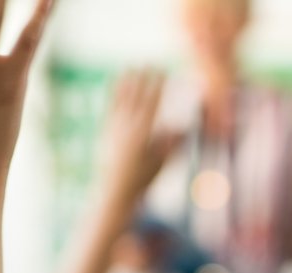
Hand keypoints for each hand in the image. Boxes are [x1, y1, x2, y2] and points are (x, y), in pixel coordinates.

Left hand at [96, 70, 181, 208]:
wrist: (115, 192)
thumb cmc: (144, 179)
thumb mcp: (163, 162)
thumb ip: (174, 143)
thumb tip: (187, 126)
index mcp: (142, 134)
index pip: (153, 103)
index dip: (158, 85)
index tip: (164, 71)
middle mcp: (126, 128)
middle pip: (136, 96)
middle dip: (144, 78)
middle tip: (150, 61)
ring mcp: (114, 128)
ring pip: (121, 99)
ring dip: (127, 81)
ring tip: (132, 65)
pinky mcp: (105, 132)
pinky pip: (110, 107)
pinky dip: (113, 93)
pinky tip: (115, 81)